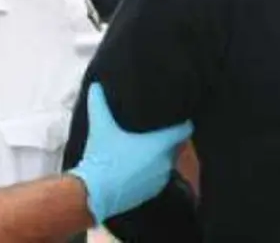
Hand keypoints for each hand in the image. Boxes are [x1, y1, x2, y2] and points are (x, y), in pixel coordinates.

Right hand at [69, 83, 193, 223]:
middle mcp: (166, 161)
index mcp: (161, 143)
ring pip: (167, 161)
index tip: (177, 116)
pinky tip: (139, 166)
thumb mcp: (101, 126)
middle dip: (168, 138)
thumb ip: (99, 103)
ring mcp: (161, 178)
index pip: (185, 130)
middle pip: (176, 145)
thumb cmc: (102, 157)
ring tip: (146, 148)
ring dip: (160, 155)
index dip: (183, 122)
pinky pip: (159, 176)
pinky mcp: (153, 191)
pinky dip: (153, 171)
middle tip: (156, 130)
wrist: (94, 193)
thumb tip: (95, 85)